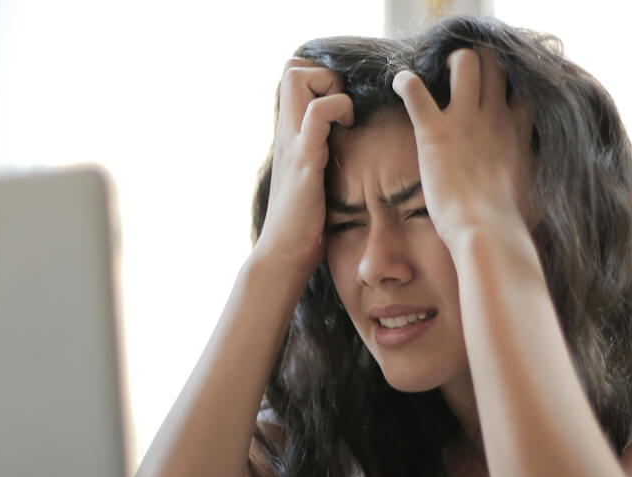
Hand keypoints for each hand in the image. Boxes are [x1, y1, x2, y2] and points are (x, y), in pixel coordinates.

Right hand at [252, 58, 354, 279]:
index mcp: (290, 134)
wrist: (284, 255)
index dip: (321, 76)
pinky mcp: (304, 160)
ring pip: (297, 78)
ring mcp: (293, 143)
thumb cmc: (303, 224)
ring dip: (330, 87)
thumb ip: (320, 156)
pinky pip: (316, 114)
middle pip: (292, 67)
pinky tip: (347, 130)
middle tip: (343, 106)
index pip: (293, 75)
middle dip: (324, 74)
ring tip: (345, 117)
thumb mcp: (312, 179)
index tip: (342, 104)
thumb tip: (345, 148)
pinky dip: (337, 109)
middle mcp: (286, 132)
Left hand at [392, 48, 533, 248]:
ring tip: (438, 75)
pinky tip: (400, 84)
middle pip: (495, 63)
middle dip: (479, 61)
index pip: (521, 86)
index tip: (496, 92)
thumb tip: (534, 183)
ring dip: (449, 63)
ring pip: (465, 61)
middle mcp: (495, 116)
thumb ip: (533, 173)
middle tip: (462, 77)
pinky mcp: (434, 131)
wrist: (488, 232)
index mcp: (518, 130)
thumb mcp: (535, 191)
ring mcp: (465, 120)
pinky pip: (414, 90)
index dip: (509, 82)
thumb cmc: (511, 222)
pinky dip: (404, 81)